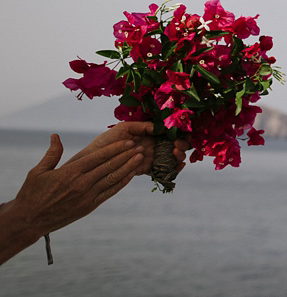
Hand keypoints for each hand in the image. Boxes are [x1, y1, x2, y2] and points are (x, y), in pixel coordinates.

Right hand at [12, 129, 147, 235]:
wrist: (29, 220)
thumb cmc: (31, 194)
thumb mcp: (38, 171)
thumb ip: (52, 153)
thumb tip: (55, 136)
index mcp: (70, 172)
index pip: (98, 156)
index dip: (115, 148)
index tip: (128, 141)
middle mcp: (81, 183)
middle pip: (109, 165)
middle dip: (126, 155)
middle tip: (139, 146)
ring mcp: (87, 196)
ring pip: (113, 178)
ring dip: (128, 167)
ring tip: (140, 157)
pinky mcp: (89, 206)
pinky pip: (110, 192)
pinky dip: (122, 182)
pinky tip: (131, 175)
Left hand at [65, 123, 187, 177]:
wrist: (94, 160)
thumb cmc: (107, 141)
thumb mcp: (125, 127)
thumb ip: (143, 126)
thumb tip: (161, 127)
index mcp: (150, 134)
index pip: (171, 132)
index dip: (180, 133)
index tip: (181, 133)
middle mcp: (154, 145)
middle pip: (177, 144)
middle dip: (183, 144)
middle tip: (177, 145)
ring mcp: (152, 158)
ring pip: (174, 157)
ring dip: (180, 155)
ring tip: (175, 153)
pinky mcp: (148, 170)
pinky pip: (166, 170)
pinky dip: (176, 168)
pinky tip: (178, 165)